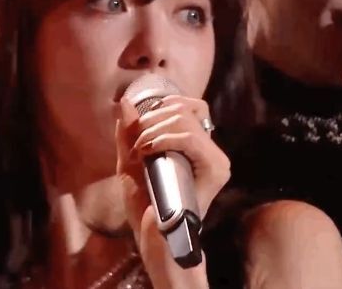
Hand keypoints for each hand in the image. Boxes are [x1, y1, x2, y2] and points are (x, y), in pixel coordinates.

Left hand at [115, 95, 228, 287]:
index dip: (165, 106)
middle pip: (183, 110)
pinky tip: (149, 150)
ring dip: (154, 130)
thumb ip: (129, 133)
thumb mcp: (131, 162)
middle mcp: (212, 149)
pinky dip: (164, 139)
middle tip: (135, 144)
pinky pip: (189, 139)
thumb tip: (125, 102)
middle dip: (151, 120)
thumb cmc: (146, 204)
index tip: (142, 124)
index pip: (191, 106)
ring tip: (140, 150)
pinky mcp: (216, 169)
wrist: (156, 239)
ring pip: (184, 121)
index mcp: (198, 145)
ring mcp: (217, 159)